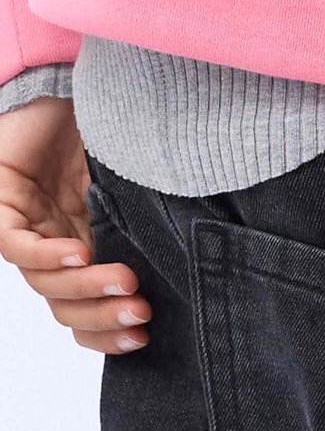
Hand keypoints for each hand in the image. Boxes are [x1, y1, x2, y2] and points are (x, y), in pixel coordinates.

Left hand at [0, 97, 150, 353]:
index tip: (145, 337)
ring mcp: (28, 231)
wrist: (73, 93)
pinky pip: (16, 246)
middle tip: (142, 312)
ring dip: (87, 289)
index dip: (109, 336)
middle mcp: (56, 251)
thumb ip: (155, 227)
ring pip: (46, 286)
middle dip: (105, 317)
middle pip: (68, 309)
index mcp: (89, 255)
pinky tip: (81, 253)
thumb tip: (198, 267)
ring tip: (126, 281)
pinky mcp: (2, 207)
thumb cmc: (108, 138)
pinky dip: (49, 256)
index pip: (88, 314)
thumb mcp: (141, 191)